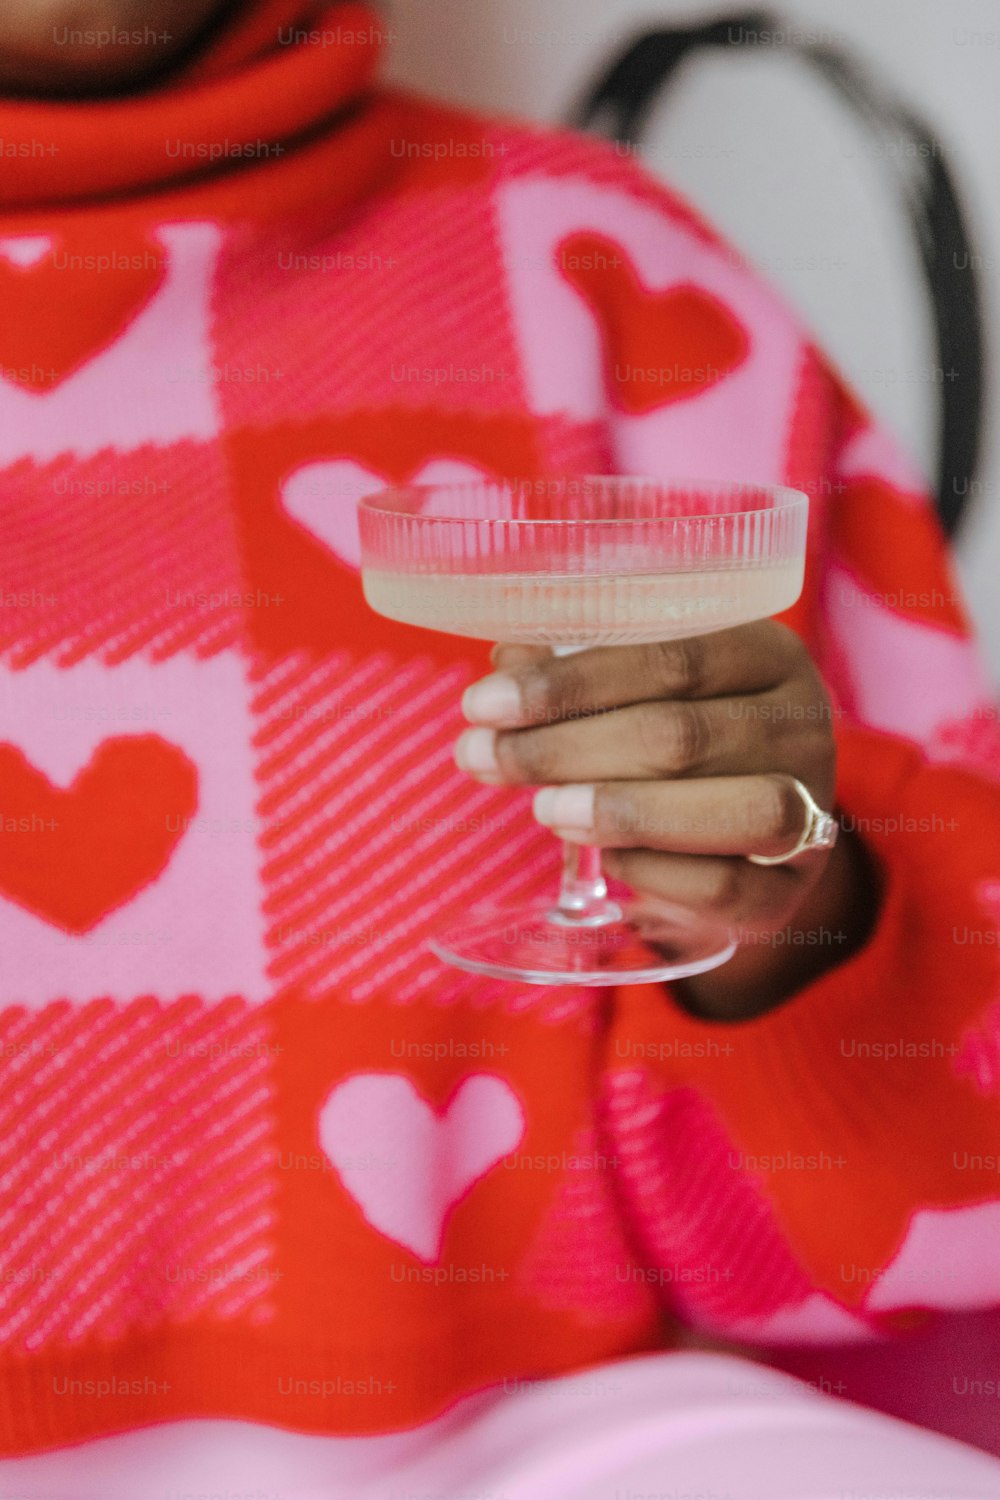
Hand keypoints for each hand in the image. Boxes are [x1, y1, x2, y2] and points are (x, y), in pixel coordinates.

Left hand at [454, 622, 876, 1017]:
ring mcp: (812, 810)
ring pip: (731, 809)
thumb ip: (574, 671)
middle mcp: (804, 725)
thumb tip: (507, 658)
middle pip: (683, 734)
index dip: (569, 683)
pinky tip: (601, 857)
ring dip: (621, 811)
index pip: (670, 658)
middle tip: (481, 757)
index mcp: (767, 653)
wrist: (740, 837)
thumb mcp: (632, 691)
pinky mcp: (789, 892)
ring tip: (541, 810)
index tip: (484, 704)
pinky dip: (653, 871)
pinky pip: (726, 885)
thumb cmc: (674, 740)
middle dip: (565, 748)